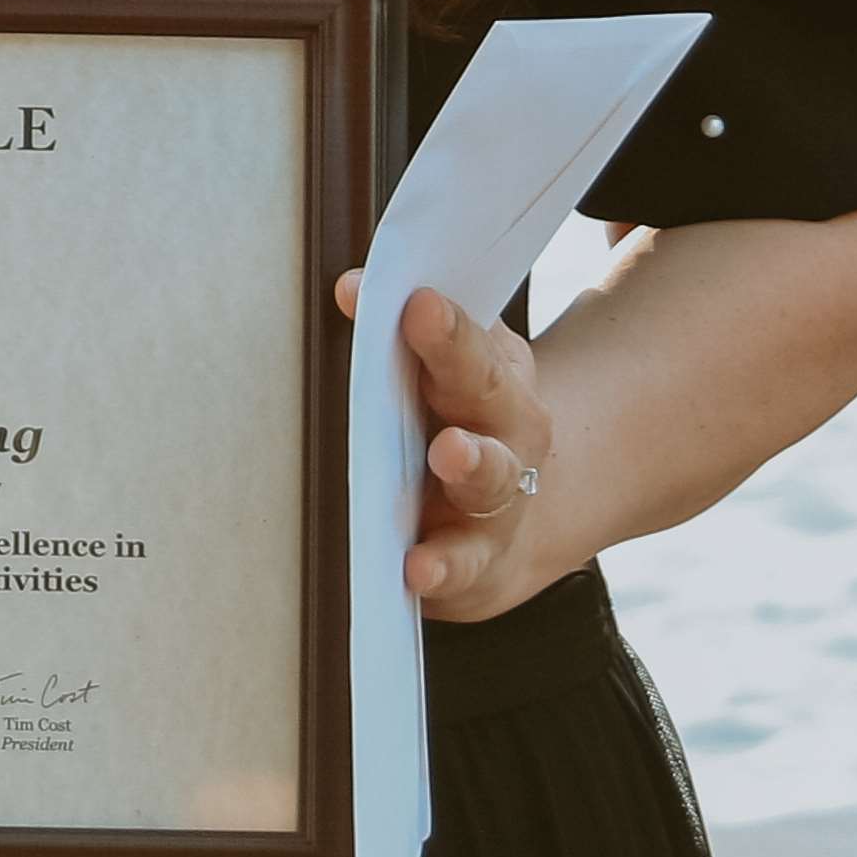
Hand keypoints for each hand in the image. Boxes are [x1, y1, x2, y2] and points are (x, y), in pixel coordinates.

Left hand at [334, 270, 574, 623]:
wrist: (499, 521)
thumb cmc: (451, 424)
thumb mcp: (439, 372)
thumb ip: (400, 332)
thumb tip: (351, 287)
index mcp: (493, 373)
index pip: (471, 337)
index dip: (447, 323)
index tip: (418, 302)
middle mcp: (505, 431)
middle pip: (487, 393)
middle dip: (461, 366)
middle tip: (432, 334)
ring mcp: (497, 499)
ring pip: (491, 478)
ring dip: (473, 463)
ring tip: (450, 452)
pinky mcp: (477, 559)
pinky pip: (463, 564)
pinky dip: (443, 565)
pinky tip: (417, 569)